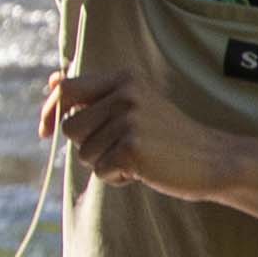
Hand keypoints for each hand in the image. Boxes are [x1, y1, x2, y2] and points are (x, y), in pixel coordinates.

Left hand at [42, 66, 253, 204]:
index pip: (65, 90)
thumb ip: (94, 94)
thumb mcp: (133, 104)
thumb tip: (51, 82)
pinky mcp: (132, 148)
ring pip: (84, 152)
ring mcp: (129, 120)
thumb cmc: (167, 135)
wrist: (213, 159)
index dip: (49, 112)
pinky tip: (142, 171)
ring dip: (105, 163)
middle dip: (87, 145)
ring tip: (136, 157)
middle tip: (120, 147)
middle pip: (70, 127)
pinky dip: (117, 178)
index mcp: (124, 78)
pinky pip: (101, 171)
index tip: (44, 132)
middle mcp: (125, 94)